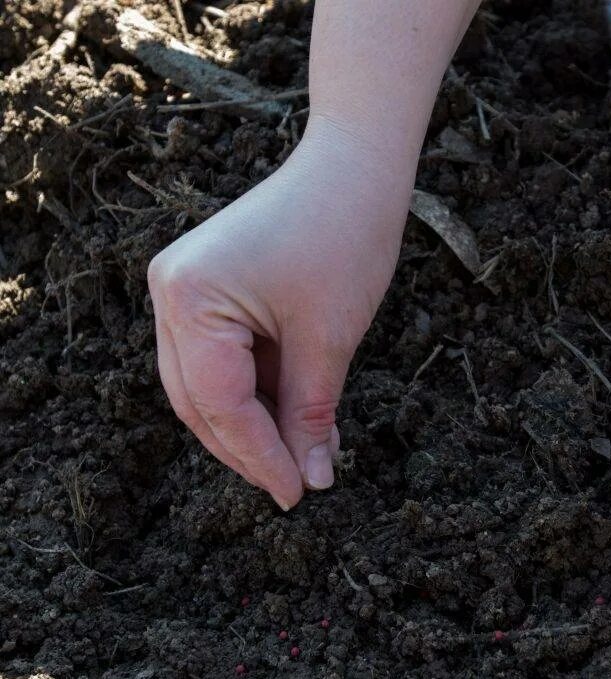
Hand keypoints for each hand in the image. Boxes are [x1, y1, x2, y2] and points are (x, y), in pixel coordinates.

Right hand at [148, 116, 411, 509]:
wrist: (355, 168)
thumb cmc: (347, 236)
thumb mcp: (329, 338)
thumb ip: (311, 414)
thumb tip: (310, 480)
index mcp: (189, 296)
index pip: (218, 403)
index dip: (259, 456)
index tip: (295, 494)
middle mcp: (170, 292)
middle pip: (200, 400)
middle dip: (249, 447)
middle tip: (295, 485)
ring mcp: (182, 287)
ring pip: (208, 385)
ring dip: (253, 423)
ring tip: (304, 454)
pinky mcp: (205, 287)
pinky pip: (223, 358)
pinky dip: (257, 391)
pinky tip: (297, 416)